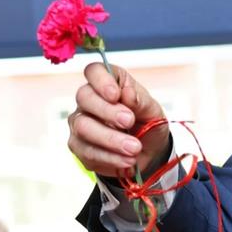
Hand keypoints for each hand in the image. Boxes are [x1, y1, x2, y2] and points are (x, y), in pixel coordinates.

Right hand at [67, 62, 171, 177]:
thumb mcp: (152, 110)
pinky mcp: (79, 147)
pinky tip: (127, 160)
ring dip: (111, 139)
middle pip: (84, 97)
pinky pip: (87, 152)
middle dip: (107, 111)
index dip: (101, 81)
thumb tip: (127, 93)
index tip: (116, 95)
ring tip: (134, 148)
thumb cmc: (148, 123)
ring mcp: (80, 124)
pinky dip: (110, 158)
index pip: (94, 71)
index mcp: (107, 83)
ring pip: (83, 127)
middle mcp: (88, 101)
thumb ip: (140, 100)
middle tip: (129, 122)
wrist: (149, 152)